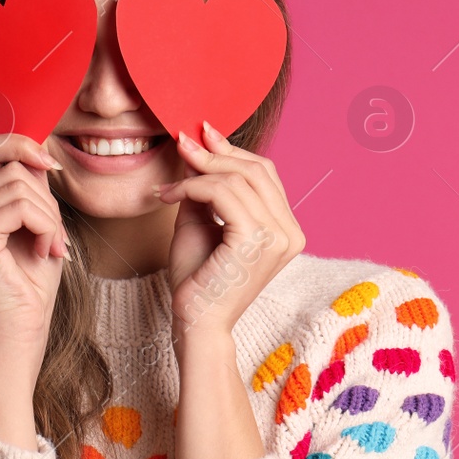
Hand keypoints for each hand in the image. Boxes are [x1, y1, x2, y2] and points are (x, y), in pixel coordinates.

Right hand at [0, 133, 67, 363]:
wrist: (23, 326)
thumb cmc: (32, 281)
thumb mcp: (39, 220)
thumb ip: (32, 184)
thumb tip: (40, 146)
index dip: (22, 145)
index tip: (51, 168)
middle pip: (12, 165)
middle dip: (47, 198)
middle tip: (56, 236)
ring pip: (20, 185)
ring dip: (50, 217)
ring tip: (51, 246)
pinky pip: (20, 207)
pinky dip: (45, 226)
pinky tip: (44, 251)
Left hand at [155, 121, 304, 345]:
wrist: (196, 324)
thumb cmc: (198, 282)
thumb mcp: (201, 224)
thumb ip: (205, 190)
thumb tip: (196, 150)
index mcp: (285, 230)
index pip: (265, 175)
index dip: (233, 151)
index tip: (201, 134)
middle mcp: (289, 233)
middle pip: (256, 170)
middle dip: (215, 153)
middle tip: (182, 142)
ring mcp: (278, 237)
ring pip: (238, 179)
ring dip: (197, 172)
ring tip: (168, 184)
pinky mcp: (256, 241)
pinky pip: (222, 194)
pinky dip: (192, 187)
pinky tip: (169, 196)